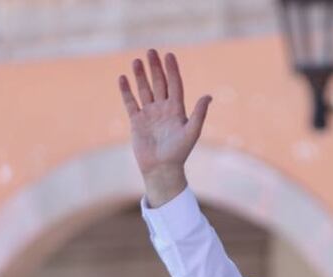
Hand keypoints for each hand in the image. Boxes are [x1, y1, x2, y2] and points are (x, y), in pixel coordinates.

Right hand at [118, 49, 210, 206]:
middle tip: (151, 51)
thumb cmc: (179, 152)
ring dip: (140, 76)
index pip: (175, 85)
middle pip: (159, 84)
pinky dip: (126, 91)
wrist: (162, 169)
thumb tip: (208, 96)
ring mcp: (149, 114)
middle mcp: (163, 109)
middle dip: (155, 68)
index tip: (169, 55)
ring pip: (144, 90)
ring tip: (137, 60)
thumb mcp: (191, 131)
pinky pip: (131, 102)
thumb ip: (199, 113)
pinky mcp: (137, 121)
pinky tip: (123, 78)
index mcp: (177, 110)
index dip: (172, 70)